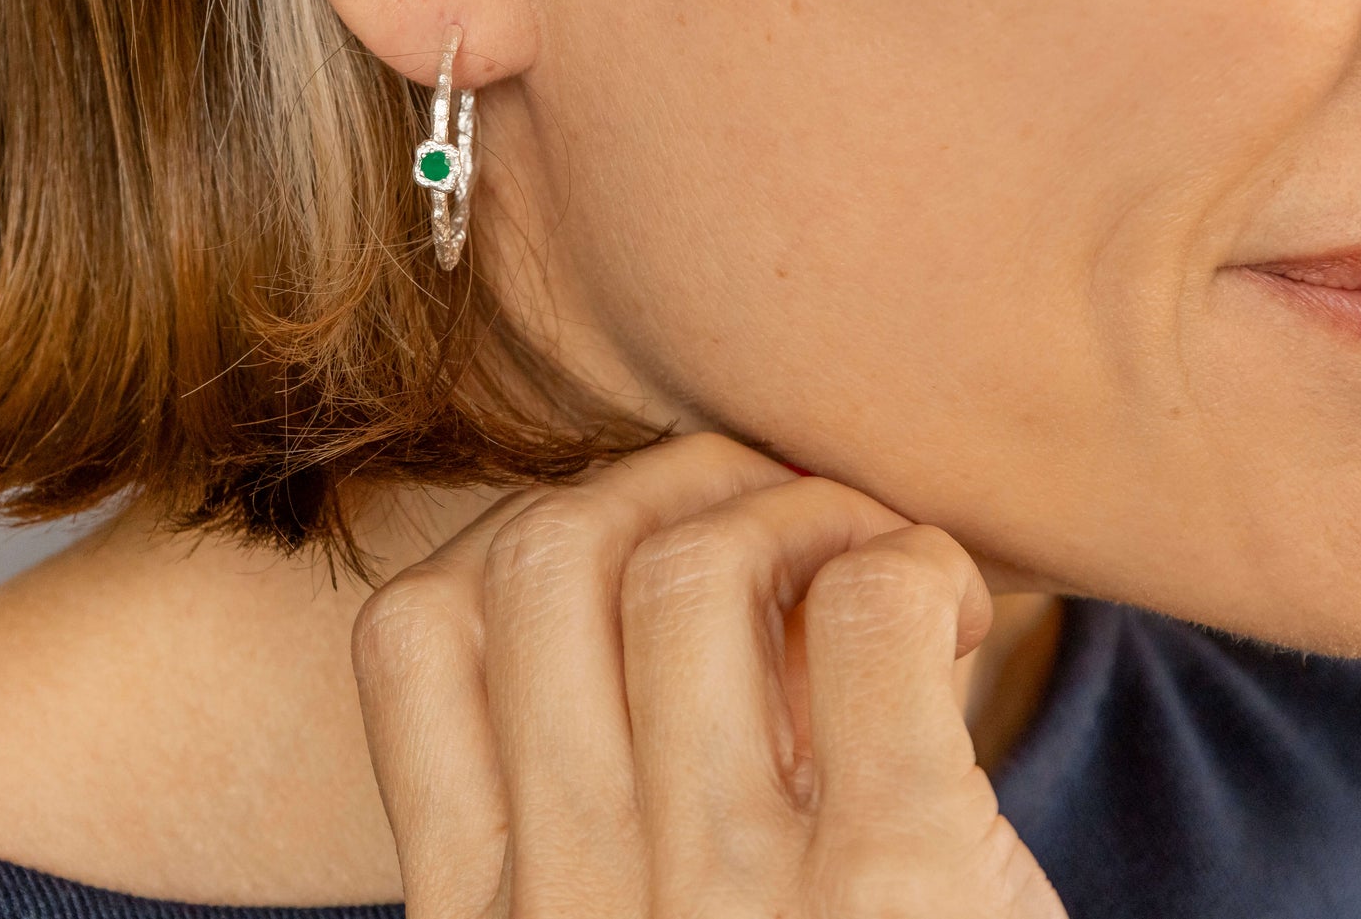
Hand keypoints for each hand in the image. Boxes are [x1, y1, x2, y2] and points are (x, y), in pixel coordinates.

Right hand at [349, 431, 1066, 917]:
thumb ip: (588, 813)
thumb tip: (662, 565)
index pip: (408, 638)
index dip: (519, 539)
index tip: (633, 560)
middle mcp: (572, 916)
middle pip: (542, 559)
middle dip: (665, 484)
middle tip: (772, 519)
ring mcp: (724, 903)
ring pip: (690, 564)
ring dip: (798, 511)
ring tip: (871, 569)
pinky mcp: (900, 887)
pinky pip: (868, 607)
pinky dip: (912, 562)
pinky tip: (952, 619)